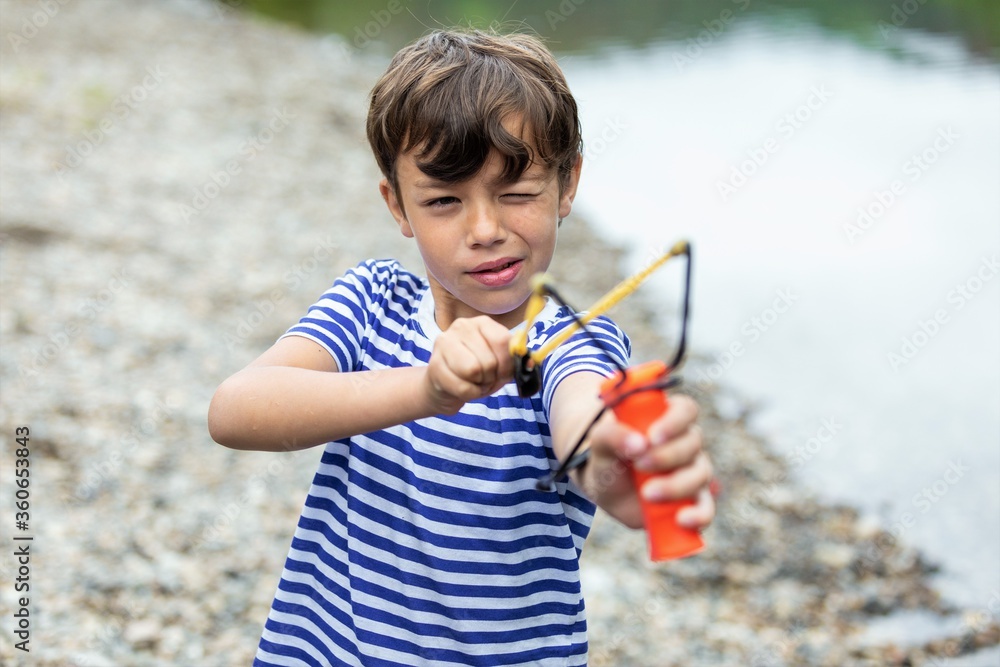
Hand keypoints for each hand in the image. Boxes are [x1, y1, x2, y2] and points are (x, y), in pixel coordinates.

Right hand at [423, 316, 513, 414]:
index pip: (502, 341)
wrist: (442, 385)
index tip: (503, 373)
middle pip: (489, 360)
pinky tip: (462, 389)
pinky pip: (462, 386)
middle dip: (491, 378)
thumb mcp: (498, 363)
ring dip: (479, 385)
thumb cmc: (475, 373)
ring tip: (473, 383)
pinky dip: (468, 394)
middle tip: (484, 380)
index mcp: (482, 323)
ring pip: (474, 370)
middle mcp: (462, 326)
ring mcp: (444, 343)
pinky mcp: (434, 365)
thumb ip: (514, 360)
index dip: (507, 364)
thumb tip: (531, 362)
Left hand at [579, 393, 714, 529]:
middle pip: (693, 443)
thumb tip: (639, 444)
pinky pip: (706, 508)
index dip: (674, 422)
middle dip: (666, 456)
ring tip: (647, 494)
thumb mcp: (601, 442)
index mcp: (668, 418)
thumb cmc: (609, 455)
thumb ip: (613, 435)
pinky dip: (699, 515)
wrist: (606, 488)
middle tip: (639, 465)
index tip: (652, 437)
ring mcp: (693, 472)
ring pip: (701, 474)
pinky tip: (682, 519)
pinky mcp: (693, 501)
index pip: (685, 410)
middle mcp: (687, 443)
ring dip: (676, 485)